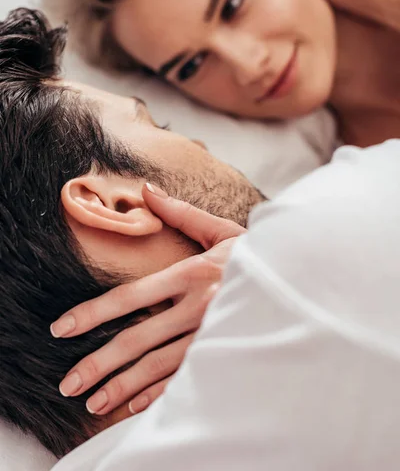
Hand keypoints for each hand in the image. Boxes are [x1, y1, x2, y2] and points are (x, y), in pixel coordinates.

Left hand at [51, 184, 245, 415]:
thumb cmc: (257, 253)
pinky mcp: (225, 355)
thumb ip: (180, 212)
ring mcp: (211, 335)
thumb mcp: (221, 229)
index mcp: (192, 274)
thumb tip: (146, 190)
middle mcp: (198, 308)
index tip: (62, 329)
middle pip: (138, 340)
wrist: (302, 278)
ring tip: (92, 402)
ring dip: (123, 386)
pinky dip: (159, 395)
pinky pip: (187, 380)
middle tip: (68, 382)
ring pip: (158, 367)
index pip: (132, 296)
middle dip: (99, 362)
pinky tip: (134, 405)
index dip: (94, 313)